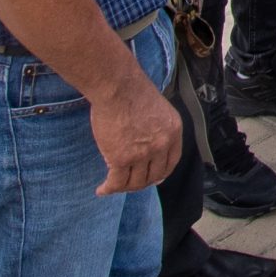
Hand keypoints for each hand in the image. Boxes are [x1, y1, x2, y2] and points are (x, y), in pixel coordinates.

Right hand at [89, 75, 182, 195]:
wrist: (117, 86)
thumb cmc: (132, 91)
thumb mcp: (158, 109)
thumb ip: (157, 127)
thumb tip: (148, 142)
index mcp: (173, 131)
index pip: (171, 162)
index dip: (161, 174)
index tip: (154, 179)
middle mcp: (162, 145)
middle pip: (153, 176)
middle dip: (141, 183)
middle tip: (129, 183)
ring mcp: (143, 153)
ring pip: (135, 182)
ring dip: (124, 187)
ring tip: (113, 186)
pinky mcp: (122, 159)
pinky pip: (116, 182)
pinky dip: (108, 189)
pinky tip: (102, 190)